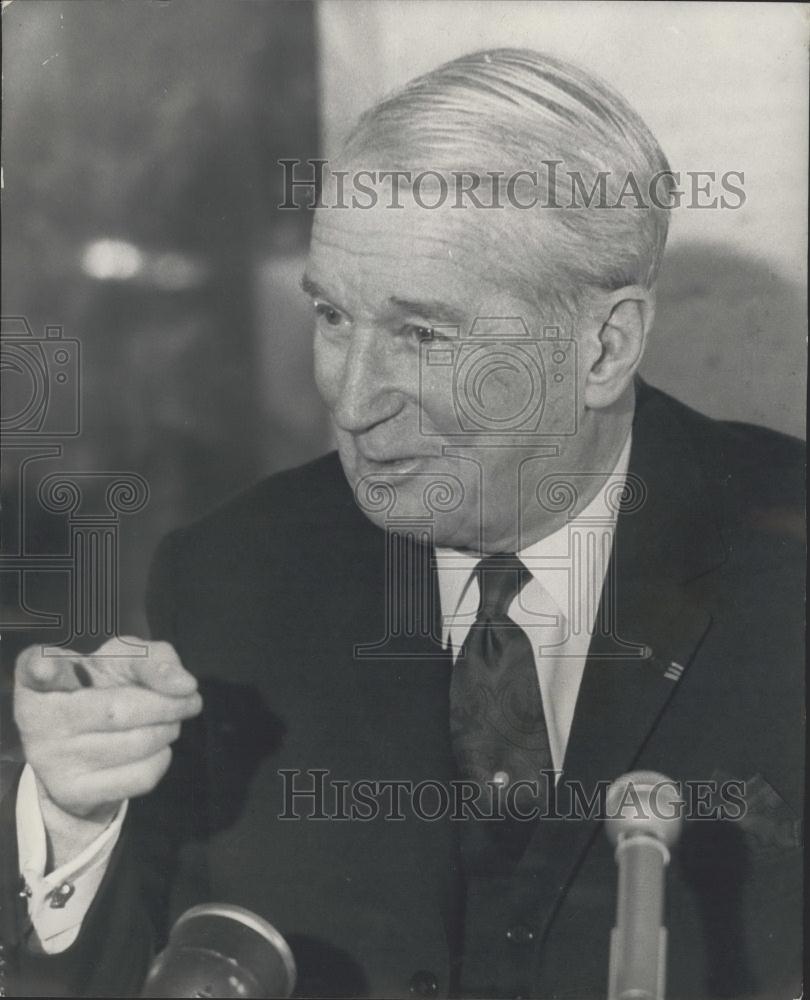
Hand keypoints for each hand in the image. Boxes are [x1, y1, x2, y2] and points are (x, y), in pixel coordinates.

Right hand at [14, 638, 201, 866]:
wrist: (83, 746)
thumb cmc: (105, 686)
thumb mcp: (126, 660)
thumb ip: (155, 659)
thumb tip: (184, 684)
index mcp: (39, 675)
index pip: (37, 668)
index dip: (43, 667)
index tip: (46, 667)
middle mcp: (36, 718)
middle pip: (119, 710)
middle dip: (168, 704)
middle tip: (188, 701)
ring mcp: (51, 759)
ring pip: (137, 743)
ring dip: (169, 729)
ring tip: (169, 722)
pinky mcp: (71, 792)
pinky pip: (140, 776)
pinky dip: (162, 757)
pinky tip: (155, 748)